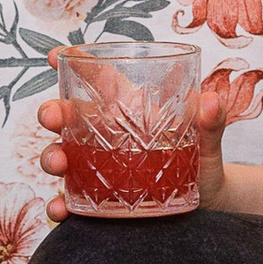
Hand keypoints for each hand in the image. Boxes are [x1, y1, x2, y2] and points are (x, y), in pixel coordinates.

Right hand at [37, 77, 235, 222]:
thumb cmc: (203, 163)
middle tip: (50, 117)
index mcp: (130, 112)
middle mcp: (107, 137)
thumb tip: (211, 101)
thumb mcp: (207, 142)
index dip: (77, 63)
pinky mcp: (99, 199)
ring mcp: (99, 168)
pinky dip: (60, 204)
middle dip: (52, 112)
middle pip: (70, 117)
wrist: (208, 205)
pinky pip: (73, 200)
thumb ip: (210, 122)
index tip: (55, 55)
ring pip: (63, 156)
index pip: (99, 80)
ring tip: (58, 164)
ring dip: (51, 157)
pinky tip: (60, 208)